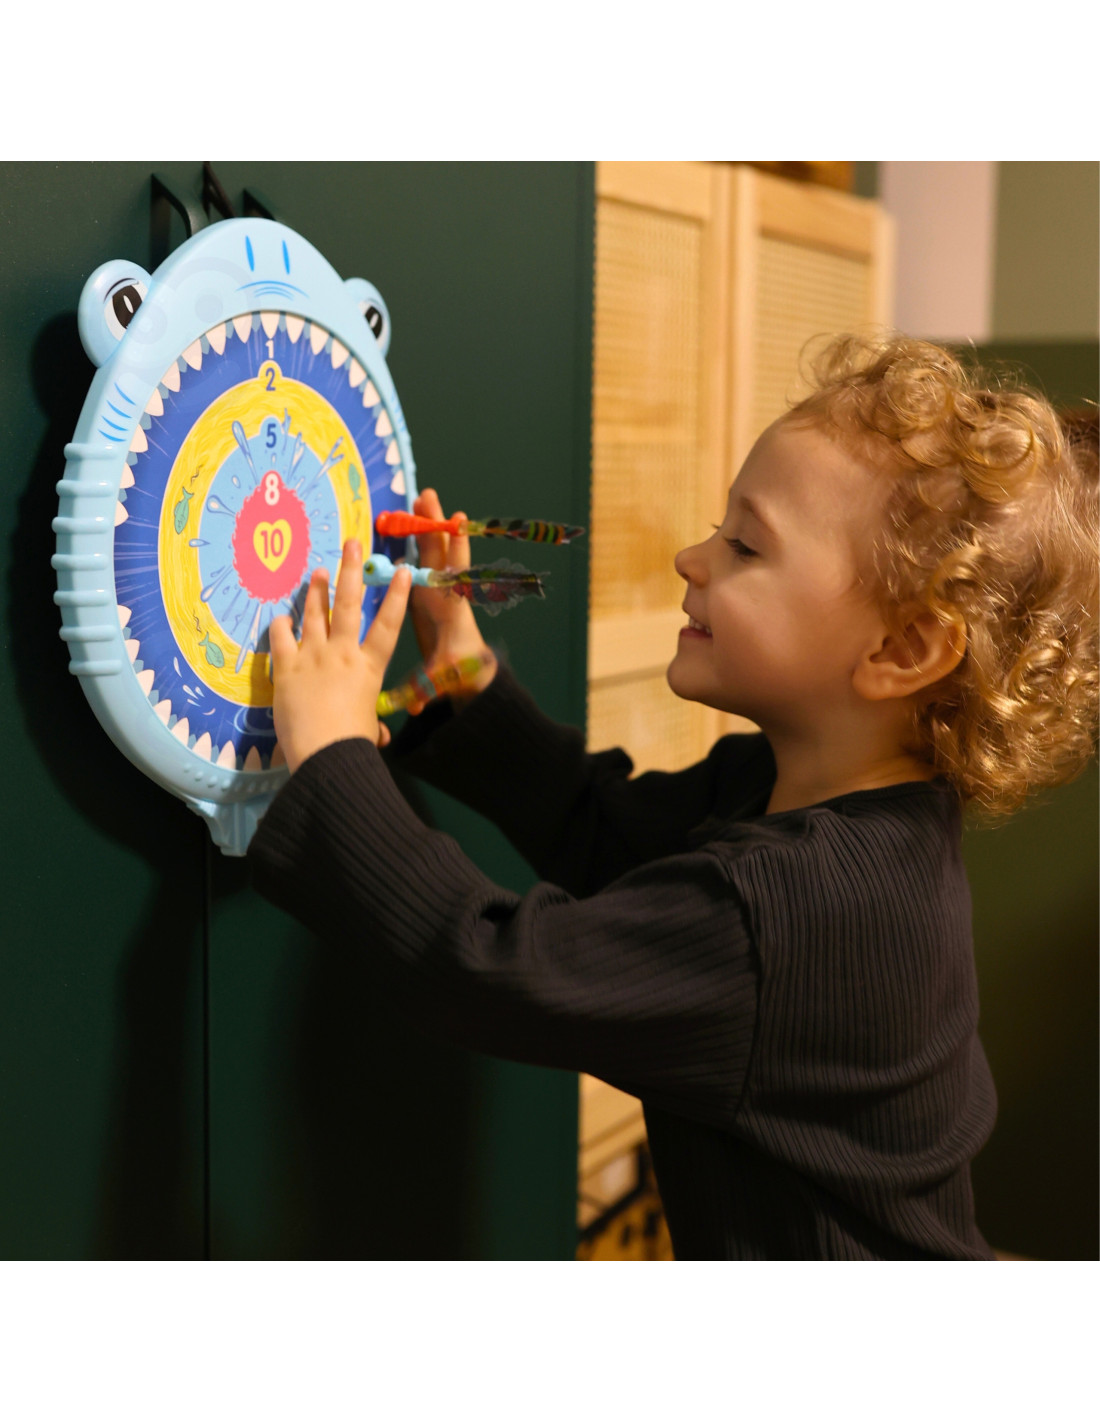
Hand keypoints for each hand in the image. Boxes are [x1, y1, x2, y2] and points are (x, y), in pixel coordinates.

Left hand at [269, 539, 411, 772]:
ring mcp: (313, 657)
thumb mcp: (368, 729)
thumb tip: (377, 736)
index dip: (397, 597)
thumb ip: (371, 724)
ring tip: (318, 570)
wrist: (325, 752)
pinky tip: (282, 616)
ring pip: (316, 614)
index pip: (389, 625)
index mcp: (369, 668)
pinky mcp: (287, 668)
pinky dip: (282, 624)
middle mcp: (343, 654)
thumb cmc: (353, 743)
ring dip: (316, 590)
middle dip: (350, 571)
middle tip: (351, 544)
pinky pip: (282, 638)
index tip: (403, 571)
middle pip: (349, 605)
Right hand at [408, 486, 496, 698]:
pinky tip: (405, 522)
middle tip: (430, 496)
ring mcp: (437, 590)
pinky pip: (421, 560)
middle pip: (442, 554)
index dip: (457, 550)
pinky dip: (414, 541)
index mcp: (451, 611)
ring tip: (419, 498)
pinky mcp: (427, 592)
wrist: (466, 674)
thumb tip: (417, 709)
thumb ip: (428, 691)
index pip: (455, 575)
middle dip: (437, 526)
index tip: (459, 524)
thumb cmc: (456, 674)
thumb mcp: (442, 682)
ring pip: (432, 552)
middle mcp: (447, 594)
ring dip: (425, 526)